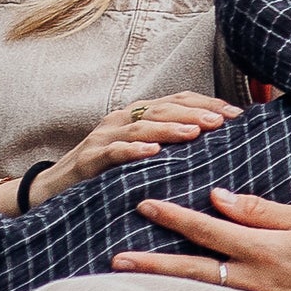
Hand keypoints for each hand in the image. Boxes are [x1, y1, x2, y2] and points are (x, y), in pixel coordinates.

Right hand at [34, 93, 238, 204]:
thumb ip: (170, 146)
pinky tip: (152, 152)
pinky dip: (133, 150)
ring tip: (195, 132)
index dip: (207, 104)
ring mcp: (103, 138)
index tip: (237, 115)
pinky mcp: (88, 160)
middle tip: (222, 121)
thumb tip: (215, 144)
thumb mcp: (142, 156)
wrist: (54, 190)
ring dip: (170, 128)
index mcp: (137, 116)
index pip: (177, 100)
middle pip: (162, 109)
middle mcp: (121, 120)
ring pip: (140, 127)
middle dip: (194, 113)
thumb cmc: (106, 174)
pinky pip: (113, 152)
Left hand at [112, 187, 290, 290]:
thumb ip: (259, 210)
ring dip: (164, 280)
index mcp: (263, 249)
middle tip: (117, 258)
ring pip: (199, 288)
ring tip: (132, 273)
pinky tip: (172, 288)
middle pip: (192, 268)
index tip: (145, 205)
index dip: (174, 217)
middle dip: (153, 261)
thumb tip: (218, 198)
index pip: (208, 229)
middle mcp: (253, 277)